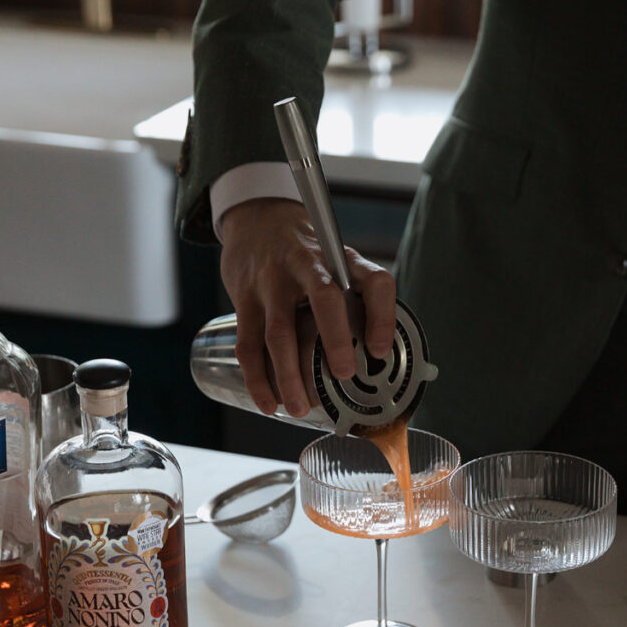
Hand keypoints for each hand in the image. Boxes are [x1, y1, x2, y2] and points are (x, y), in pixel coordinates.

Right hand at [220, 198, 396, 416]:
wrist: (259, 220)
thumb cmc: (307, 253)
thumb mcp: (339, 262)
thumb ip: (358, 300)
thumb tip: (376, 357)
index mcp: (342, 260)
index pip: (375, 281)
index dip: (382, 317)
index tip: (379, 351)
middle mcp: (308, 266)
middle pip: (325, 299)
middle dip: (335, 340)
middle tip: (343, 375)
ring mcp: (272, 282)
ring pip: (280, 332)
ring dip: (289, 375)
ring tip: (300, 407)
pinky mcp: (244, 298)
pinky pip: (248, 344)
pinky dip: (257, 378)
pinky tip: (268, 402)